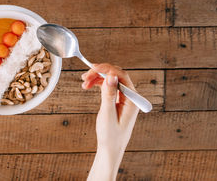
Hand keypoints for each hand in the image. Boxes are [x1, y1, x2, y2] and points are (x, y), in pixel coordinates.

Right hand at [82, 63, 138, 179]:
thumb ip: (109, 95)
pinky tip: (89, 86)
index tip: (93, 68)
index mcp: (132, 100)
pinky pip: (109, 86)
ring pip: (111, 80)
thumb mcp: (108, 115)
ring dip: (97, 78)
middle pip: (116, 76)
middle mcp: (130, 97)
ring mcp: (125, 98)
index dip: (107, 69)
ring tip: (84, 82)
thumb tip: (111, 76)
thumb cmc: (110, 136)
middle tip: (85, 76)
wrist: (110, 149)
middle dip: (100, 73)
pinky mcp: (118, 100)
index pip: (121, 76)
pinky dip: (99, 84)